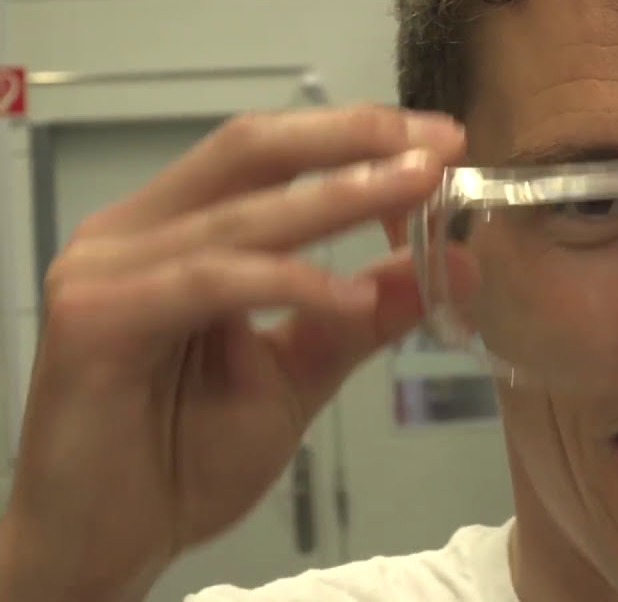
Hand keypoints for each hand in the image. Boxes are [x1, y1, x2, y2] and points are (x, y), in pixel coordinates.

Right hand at [0, 106, 464, 601]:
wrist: (107, 546)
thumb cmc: (182, 459)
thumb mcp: (297, 374)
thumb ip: (362, 317)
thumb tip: (453, 263)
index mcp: (176, 233)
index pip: (270, 156)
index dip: (354, 138)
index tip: (441, 142)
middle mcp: (134, 234)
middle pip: (250, 150)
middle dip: (352, 139)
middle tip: (438, 144)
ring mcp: (106, 270)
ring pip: (241, 215)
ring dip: (339, 198)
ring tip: (418, 192)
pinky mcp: (97, 319)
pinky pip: (212, 282)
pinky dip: (289, 281)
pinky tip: (352, 295)